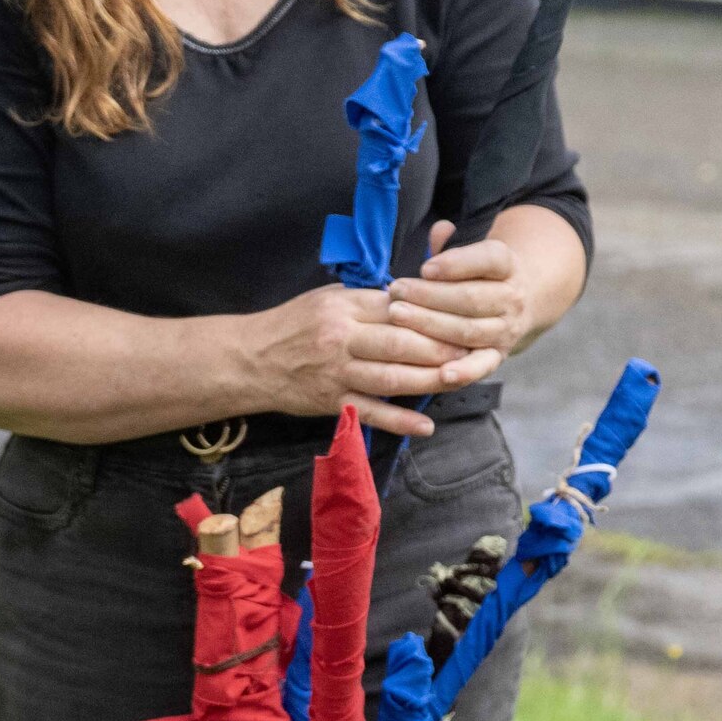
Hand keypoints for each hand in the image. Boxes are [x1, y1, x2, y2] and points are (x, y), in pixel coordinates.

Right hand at [239, 282, 455, 439]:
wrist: (250, 360)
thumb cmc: (295, 323)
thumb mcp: (329, 298)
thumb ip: (369, 299)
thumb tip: (414, 295)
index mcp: (344, 307)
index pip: (396, 308)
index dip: (432, 313)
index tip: (461, 316)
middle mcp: (341, 339)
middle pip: (400, 343)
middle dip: (439, 347)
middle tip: (472, 349)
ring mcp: (337, 374)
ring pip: (391, 378)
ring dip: (429, 381)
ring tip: (459, 380)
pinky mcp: (331, 403)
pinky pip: (371, 413)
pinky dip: (400, 421)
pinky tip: (426, 425)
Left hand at [382, 220, 525, 397]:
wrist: (519, 301)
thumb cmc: (478, 274)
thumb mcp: (472, 253)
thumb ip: (452, 245)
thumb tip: (439, 229)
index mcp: (507, 265)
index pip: (488, 260)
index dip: (456, 264)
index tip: (425, 267)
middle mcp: (512, 298)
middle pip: (471, 298)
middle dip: (430, 296)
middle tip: (395, 291)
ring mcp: (506, 329)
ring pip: (468, 330)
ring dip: (431, 325)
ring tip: (398, 316)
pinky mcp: (498, 355)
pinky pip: (482, 366)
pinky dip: (464, 372)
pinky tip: (442, 373)